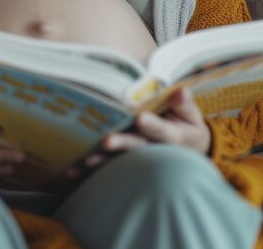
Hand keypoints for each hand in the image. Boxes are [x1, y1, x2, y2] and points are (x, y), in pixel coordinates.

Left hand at [65, 88, 210, 178]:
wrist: (186, 154)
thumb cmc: (186, 128)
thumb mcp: (191, 116)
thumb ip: (184, 105)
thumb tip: (180, 91)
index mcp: (172, 137)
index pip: (163, 131)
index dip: (152, 125)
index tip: (140, 118)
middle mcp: (153, 150)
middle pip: (137, 147)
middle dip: (122, 144)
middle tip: (106, 141)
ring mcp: (138, 160)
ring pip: (119, 160)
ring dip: (102, 160)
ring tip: (86, 159)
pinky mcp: (124, 164)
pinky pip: (107, 167)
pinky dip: (89, 170)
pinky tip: (71, 170)